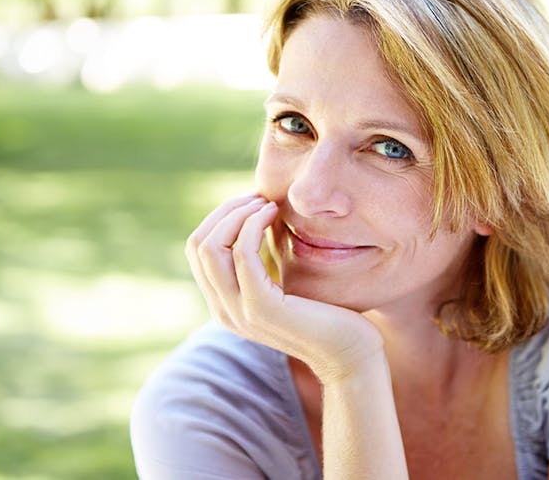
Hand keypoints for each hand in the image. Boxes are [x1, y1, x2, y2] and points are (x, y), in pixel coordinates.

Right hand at [185, 193, 384, 382]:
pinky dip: (253, 226)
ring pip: (211, 248)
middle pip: (198, 244)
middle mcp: (224, 311)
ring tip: (267, 204)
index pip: (198, 249)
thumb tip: (256, 212)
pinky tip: (274, 216)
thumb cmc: (325, 312)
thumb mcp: (284, 280)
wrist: (350, 352)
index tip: (253, 202)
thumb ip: (263, 257)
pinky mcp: (261, 308)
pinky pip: (242, 256)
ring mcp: (239, 312)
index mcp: (225, 303)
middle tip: (259, 197)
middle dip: (226, 211)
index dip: (221, 217)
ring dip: (238, 215)